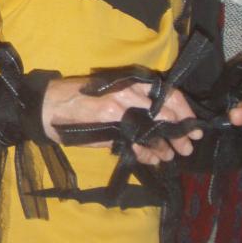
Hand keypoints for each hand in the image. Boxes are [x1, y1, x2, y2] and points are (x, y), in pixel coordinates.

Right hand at [42, 77, 201, 164]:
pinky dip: (147, 154)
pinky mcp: (109, 127)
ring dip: (166, 145)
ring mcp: (119, 110)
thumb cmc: (79, 96)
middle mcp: (128, 94)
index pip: (166, 94)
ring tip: (172, 155)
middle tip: (189, 145)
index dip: (184, 110)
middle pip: (165, 114)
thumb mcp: (109, 90)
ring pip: (153, 130)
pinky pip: (135, 144)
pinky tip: (154, 159)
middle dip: (180, 132)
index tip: (193, 125)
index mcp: (130, 83)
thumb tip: (159, 117)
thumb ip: (133, 101)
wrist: (48, 106)